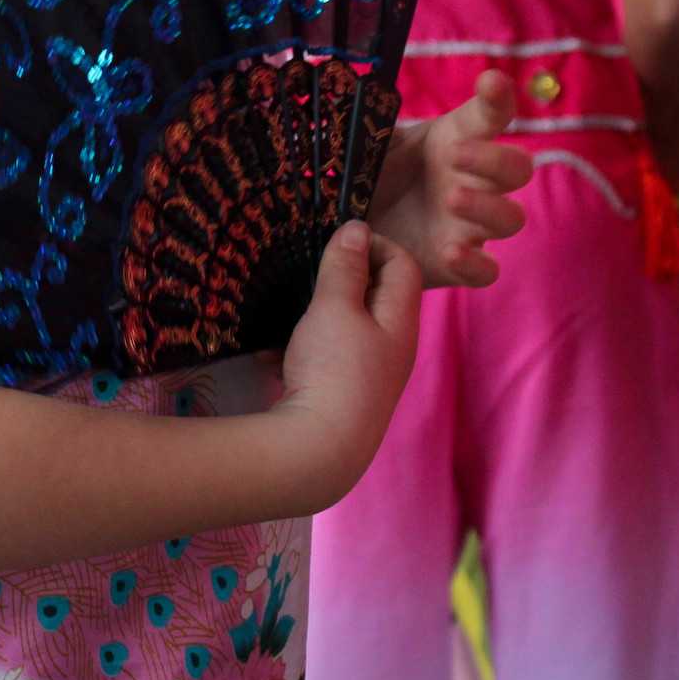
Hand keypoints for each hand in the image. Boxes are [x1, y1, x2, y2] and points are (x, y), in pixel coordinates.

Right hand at [276, 222, 422, 510]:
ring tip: (287, 310)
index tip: (335, 240)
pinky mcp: (345, 394)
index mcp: (401, 321)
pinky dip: (305, 345)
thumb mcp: (335, 307)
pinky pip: (328, 354)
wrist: (319, 451)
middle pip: (377, 295)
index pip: (404, 264)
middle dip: (342, 277)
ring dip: (317, 312)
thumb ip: (345, 267)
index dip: (374, 243)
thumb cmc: (333, 369)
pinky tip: (274, 353)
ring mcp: (371, 373)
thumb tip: (357, 228)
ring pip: (347, 325)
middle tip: (308, 269)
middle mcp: (394, 347)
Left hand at [369, 71, 533, 288]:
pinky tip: (451, 253)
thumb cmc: (364, 177)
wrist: (347, 233)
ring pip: (510, 218)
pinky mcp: (456, 265)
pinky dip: (476, 263)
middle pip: (517, 168)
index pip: (489, 116)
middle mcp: (471, 182)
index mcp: (452, 141)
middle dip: (496, 159)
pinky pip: (486, 271)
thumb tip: (355, 99)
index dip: (497, 98)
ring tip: (451, 199)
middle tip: (456, 155)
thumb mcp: (366, 146)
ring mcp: (468, 226)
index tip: (491, 81)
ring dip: (487, 207)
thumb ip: (370, 125)